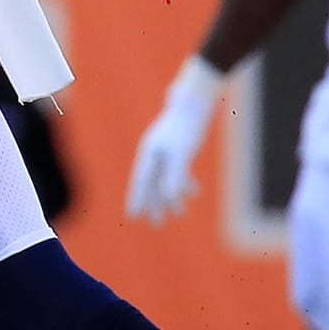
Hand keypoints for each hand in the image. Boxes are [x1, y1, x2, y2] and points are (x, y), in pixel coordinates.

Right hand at [127, 56, 226, 222]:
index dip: (137, 199)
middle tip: (156, 224)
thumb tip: (169, 197)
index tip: (134, 216)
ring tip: (179, 214)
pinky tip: (194, 192)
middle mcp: (154, 154)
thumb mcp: (181, 154)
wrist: (194, 104)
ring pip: (165, 179)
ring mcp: (165, 152)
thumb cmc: (185, 128)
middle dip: (153, 204)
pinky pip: (177, 172)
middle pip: (151, 184)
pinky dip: (184, 183)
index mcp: (149, 154)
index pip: (141, 181)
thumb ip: (174, 176)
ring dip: (171, 197)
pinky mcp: (178, 150)